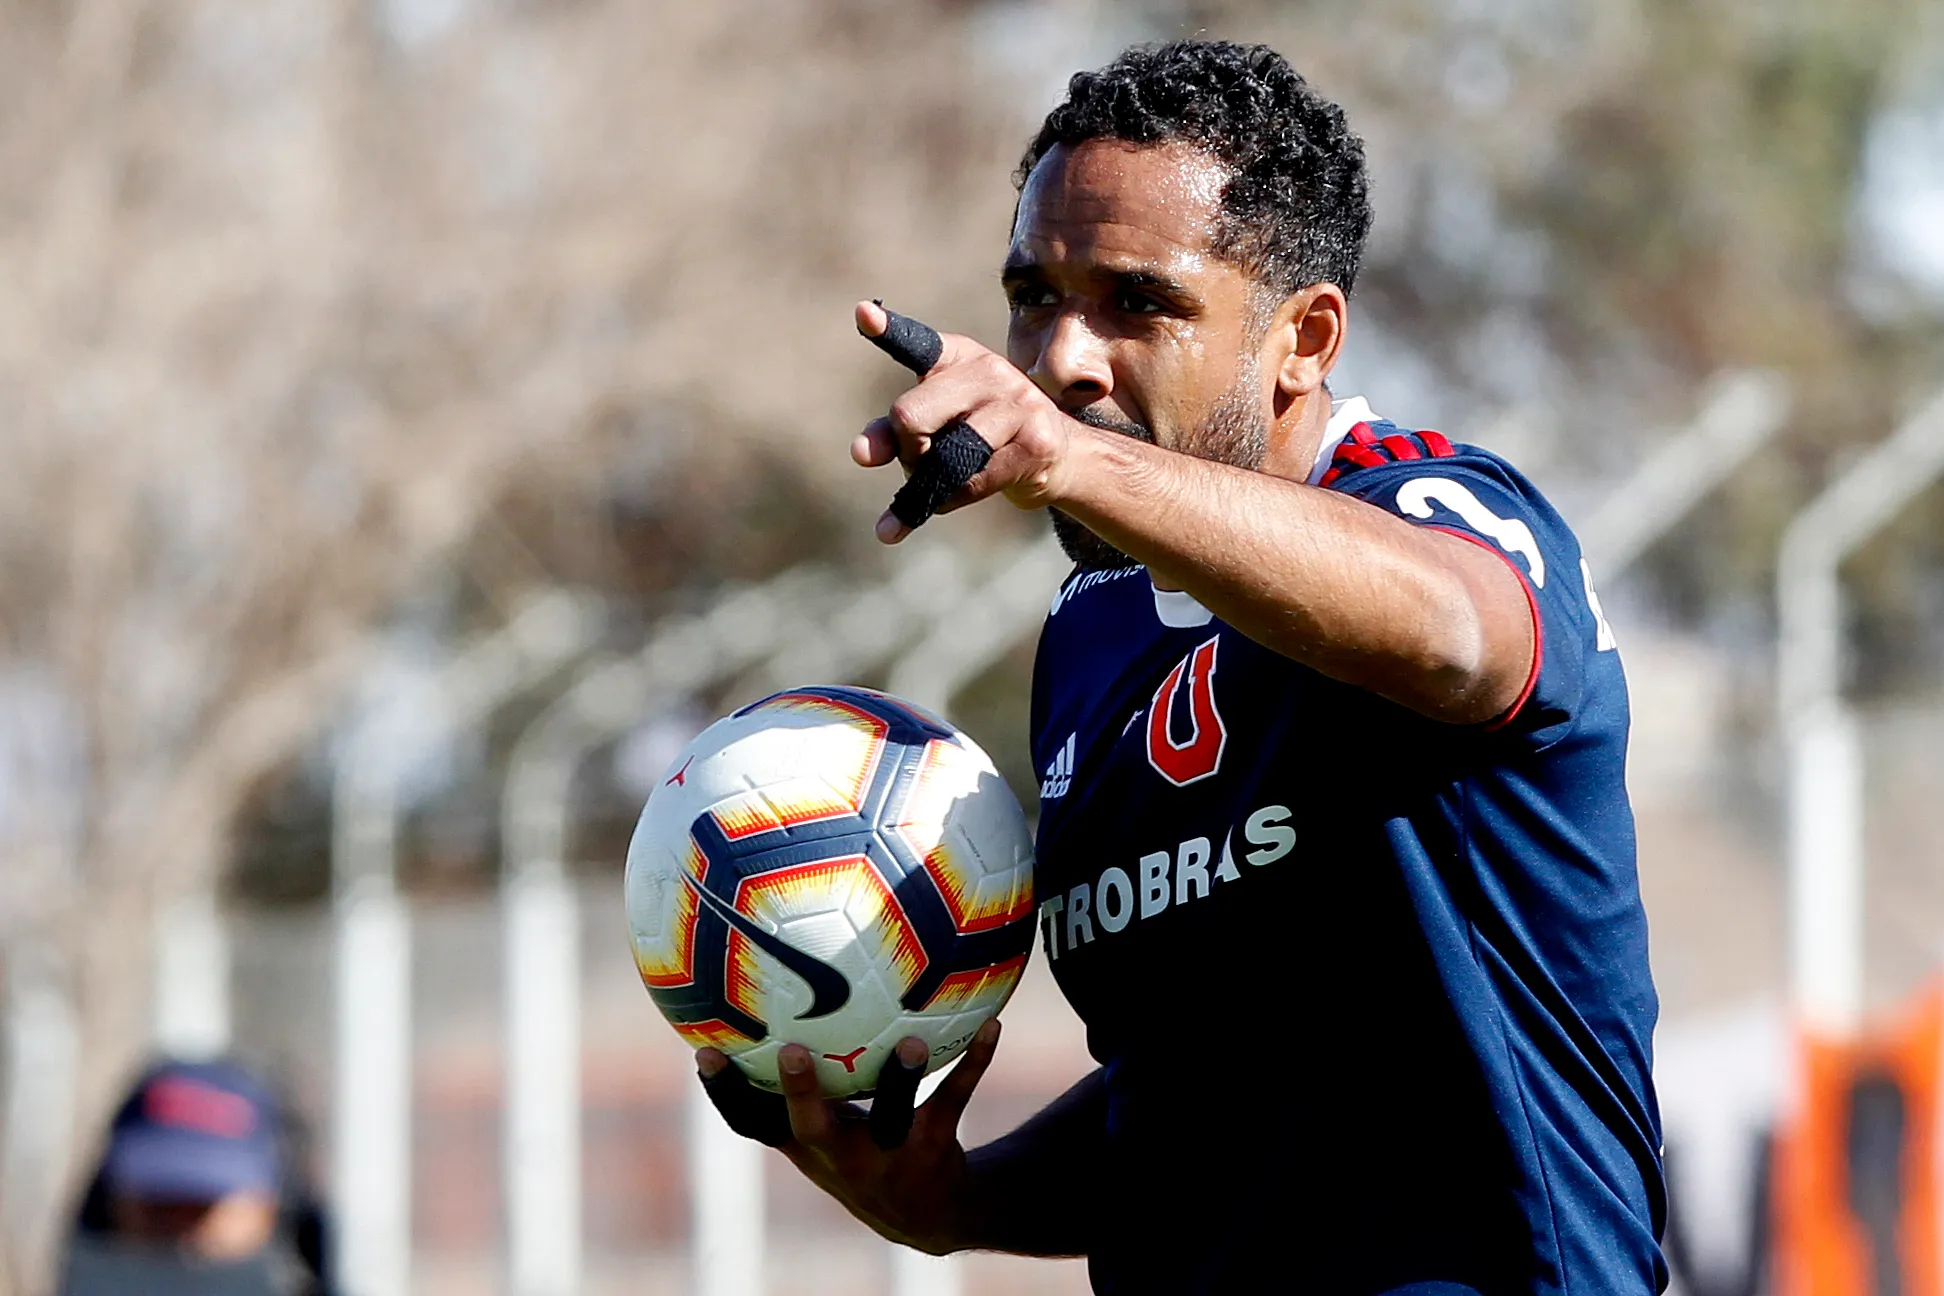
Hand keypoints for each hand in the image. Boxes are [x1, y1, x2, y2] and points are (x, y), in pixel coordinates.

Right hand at [695, 1020, 1002, 1252]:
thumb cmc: (856, 1153)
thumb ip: (786, 1088)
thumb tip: (752, 1010)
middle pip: (814, 1127)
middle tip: (793, 1051)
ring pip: (893, 1116)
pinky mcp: (933, 1147)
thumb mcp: (817, 1131)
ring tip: (914, 1040)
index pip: (753, 1123)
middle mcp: (841, 1155)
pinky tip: (992, 1026)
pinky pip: (954, 1099)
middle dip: (800, 1094)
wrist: (924, 1214)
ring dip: (901, 1078)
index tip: (704, 1051)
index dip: (726, 1093)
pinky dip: (974, 1063)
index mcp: (806, 1145)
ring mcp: (888, 1155)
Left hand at [853, 301, 1073, 543]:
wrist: (1056, 454)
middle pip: (910, 418)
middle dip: (906, 450)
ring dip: (928, 482)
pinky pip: (972, 484)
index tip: (862, 313)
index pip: (918, 343)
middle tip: (921, 458)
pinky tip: (954, 497)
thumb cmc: (980, 434)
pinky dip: (950, 500)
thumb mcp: (934, 425)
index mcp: (957, 356)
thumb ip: (890, 433)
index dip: (888, 329)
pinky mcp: (1036, 443)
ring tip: (938, 481)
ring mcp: (1017, 403)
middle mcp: (988, 370)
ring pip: (945, 458)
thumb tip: (861, 453)